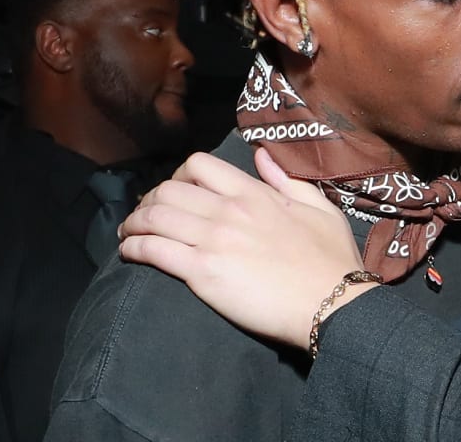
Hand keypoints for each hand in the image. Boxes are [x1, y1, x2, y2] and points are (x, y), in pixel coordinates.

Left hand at [118, 147, 374, 349]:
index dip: (179, 175)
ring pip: (155, 217)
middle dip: (149, 200)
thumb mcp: (320, 208)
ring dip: (134, 223)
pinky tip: (129, 252)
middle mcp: (229, 210)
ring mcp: (213, 240)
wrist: (331, 303)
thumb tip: (261, 157)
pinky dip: (134, 247)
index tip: (176, 191)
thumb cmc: (331, 259)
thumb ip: (287, 180)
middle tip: (145, 215)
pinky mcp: (202, 273)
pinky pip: (154, 250)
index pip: (199, 166)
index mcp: (254, 192)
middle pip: (168, 190)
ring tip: (129, 233)